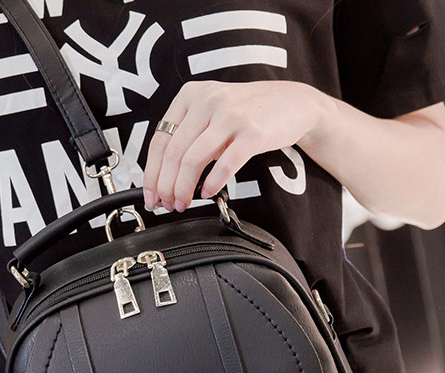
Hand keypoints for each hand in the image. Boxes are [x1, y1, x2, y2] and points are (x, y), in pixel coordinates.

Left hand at [142, 80, 325, 211]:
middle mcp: (208, 101)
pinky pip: (225, 164)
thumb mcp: (211, 114)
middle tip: (168, 205)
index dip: (152, 174)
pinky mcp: (252, 133)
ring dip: (184, 189)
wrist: (293, 103)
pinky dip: (212, 184)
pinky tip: (208, 194)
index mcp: (190, 95)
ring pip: (193, 160)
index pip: (160, 140)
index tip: (151, 196)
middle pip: (174, 153)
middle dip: (167, 187)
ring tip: (184, 203)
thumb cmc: (247, 114)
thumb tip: (163, 179)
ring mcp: (231, 116)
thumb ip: (188, 137)